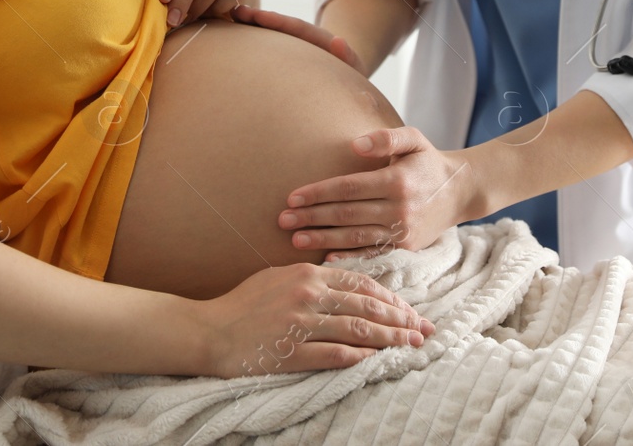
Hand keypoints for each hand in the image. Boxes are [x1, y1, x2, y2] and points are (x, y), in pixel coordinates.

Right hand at [195, 261, 434, 376]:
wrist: (209, 331)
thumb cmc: (243, 304)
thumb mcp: (279, 277)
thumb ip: (313, 277)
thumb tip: (347, 284)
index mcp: (308, 273)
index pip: (362, 284)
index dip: (391, 298)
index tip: (410, 310)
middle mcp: (309, 294)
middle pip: (367, 306)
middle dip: (401, 318)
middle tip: (424, 329)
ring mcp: (301, 324)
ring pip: (358, 329)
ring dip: (390, 338)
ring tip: (411, 345)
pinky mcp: (293, 352)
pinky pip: (336, 354)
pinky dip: (362, 357)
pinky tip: (379, 360)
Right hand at [231, 5, 364, 73]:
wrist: (347, 83)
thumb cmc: (350, 82)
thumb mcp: (354, 69)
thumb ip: (348, 56)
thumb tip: (339, 41)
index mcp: (320, 40)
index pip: (298, 28)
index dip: (278, 21)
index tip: (258, 16)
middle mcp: (305, 40)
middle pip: (280, 26)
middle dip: (259, 19)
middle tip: (235, 13)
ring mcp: (294, 47)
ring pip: (271, 35)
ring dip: (252, 28)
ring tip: (227, 21)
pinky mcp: (285, 57)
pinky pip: (267, 47)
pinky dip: (252, 40)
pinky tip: (230, 38)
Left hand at [278, 127, 473, 259]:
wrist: (461, 191)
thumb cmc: (428, 161)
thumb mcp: (413, 139)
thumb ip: (386, 138)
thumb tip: (355, 144)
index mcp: (397, 181)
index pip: (348, 188)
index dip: (318, 193)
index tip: (292, 197)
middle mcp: (400, 208)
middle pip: (346, 214)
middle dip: (312, 217)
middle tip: (282, 220)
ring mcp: (403, 230)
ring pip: (355, 237)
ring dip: (323, 239)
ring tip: (295, 240)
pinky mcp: (406, 246)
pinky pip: (372, 252)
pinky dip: (349, 256)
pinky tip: (326, 257)